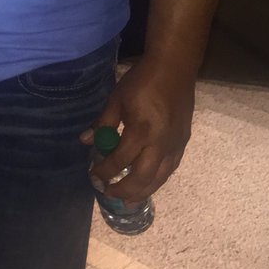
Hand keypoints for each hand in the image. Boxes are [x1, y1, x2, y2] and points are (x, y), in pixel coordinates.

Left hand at [80, 57, 194, 202]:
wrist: (174, 68)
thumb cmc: (141, 81)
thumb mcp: (116, 99)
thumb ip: (103, 123)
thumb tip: (85, 141)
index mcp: (141, 131)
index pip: (120, 160)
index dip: (105, 171)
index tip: (94, 176)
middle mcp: (160, 143)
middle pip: (142, 177)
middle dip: (124, 190)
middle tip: (109, 193)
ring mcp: (175, 145)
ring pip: (159, 178)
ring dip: (143, 192)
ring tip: (128, 201)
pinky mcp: (183, 143)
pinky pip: (170, 169)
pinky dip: (157, 180)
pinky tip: (148, 183)